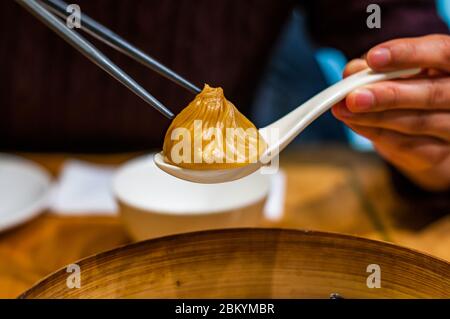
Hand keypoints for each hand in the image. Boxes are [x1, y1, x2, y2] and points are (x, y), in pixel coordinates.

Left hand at [332, 34, 449, 190]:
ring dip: (374, 117)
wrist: (433, 134)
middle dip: (389, 95)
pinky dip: (376, 132)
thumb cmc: (413, 90)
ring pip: (417, 123)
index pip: (442, 53)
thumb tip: (351, 71)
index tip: (373, 58)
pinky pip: (407, 144)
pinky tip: (354, 123)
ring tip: (343, 110)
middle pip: (432, 94)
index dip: (408, 54)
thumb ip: (376, 69)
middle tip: (354, 96)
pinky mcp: (440, 154)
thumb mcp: (399, 72)